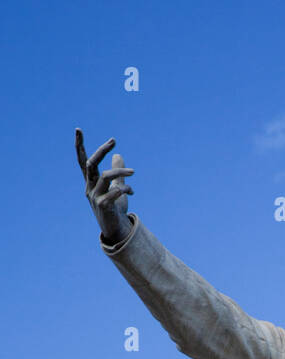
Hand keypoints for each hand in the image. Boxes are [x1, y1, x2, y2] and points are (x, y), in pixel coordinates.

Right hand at [75, 129, 133, 243]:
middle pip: (91, 164)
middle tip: (113, 140)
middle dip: (101, 151)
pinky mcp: (103, 206)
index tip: (78, 129)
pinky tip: (132, 191)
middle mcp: (90, 187)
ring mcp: (95, 197)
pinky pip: (114, 192)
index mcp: (91, 182)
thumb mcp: (116, 187)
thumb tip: (118, 155)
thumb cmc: (115, 208)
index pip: (82, 161)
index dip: (79, 146)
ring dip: (120, 172)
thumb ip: (117, 173)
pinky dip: (125, 189)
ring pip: (105, 177)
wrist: (116, 229)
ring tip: (133, 172)